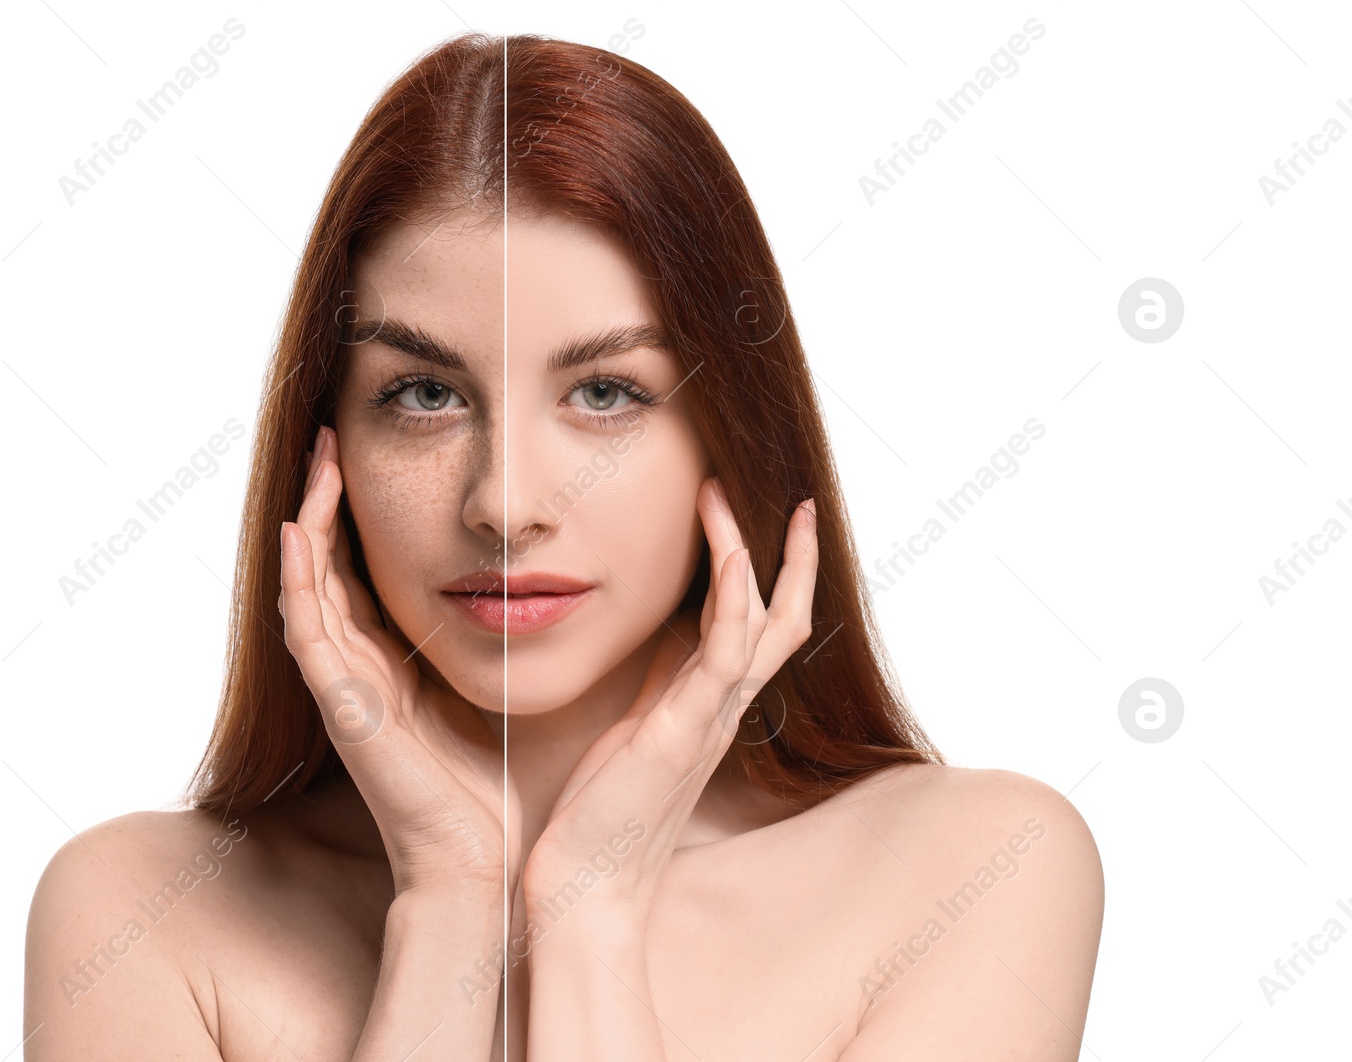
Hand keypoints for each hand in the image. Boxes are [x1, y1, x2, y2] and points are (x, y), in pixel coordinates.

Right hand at [280, 425, 520, 900]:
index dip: (356, 514)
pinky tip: (297, 532)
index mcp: (390, 666)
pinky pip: (308, 634)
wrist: (483, 860)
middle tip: (329, 437)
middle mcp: (358, 671)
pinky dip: (299, 582)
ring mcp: (343, 689)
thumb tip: (534, 585)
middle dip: (324, 500)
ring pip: (309, 587)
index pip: (360, 573)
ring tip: (317, 462)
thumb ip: (492, 642)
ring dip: (308, 522)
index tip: (366, 454)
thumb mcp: (491, 689)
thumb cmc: (494, 786)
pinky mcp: (343, 711)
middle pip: (326, 567)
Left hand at [517, 477, 818, 922]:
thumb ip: (660, 686)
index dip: (776, 576)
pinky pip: (724, 655)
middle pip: (783, 620)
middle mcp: (723, 709)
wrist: (588, 886)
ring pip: (758, 624)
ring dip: (750, 553)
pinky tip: (734, 555)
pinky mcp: (683, 729)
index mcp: (712, 706)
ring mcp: (709, 718)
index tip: (770, 520)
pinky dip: (735, 600)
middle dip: (792, 558)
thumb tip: (663, 640)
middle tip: (795, 501)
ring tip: (727, 497)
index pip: (762, 629)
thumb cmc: (605, 813)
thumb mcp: (636, 728)